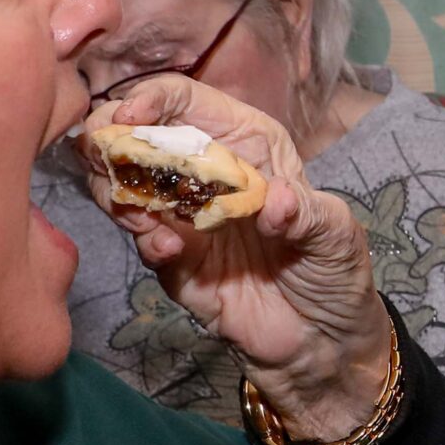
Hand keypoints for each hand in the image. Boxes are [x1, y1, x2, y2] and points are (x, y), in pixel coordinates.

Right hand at [82, 77, 394, 439]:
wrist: (320, 343)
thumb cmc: (334, 272)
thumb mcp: (336, 234)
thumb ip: (305, 213)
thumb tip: (274, 200)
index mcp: (244, 143)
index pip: (184, 101)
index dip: (150, 100)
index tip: (128, 120)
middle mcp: (205, 171)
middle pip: (137, 135)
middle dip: (111, 141)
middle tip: (108, 161)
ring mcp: (182, 215)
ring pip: (123, 184)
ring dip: (118, 192)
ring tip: (140, 213)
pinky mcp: (172, 260)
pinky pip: (142, 240)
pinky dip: (146, 241)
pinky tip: (169, 251)